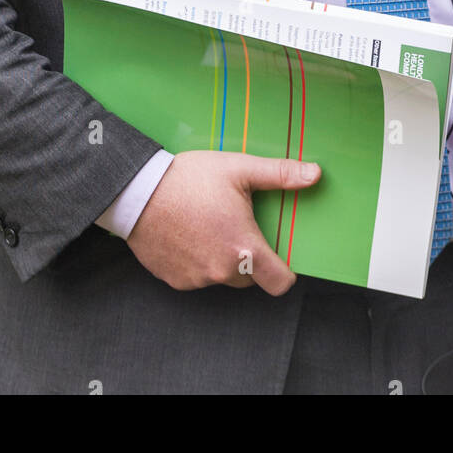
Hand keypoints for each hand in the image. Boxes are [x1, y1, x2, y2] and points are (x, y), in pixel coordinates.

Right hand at [120, 149, 321, 295]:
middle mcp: (222, 271)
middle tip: (237, 226)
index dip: (284, 272)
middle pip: (251, 278)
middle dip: (250, 257)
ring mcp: (196, 279)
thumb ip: (280, 174)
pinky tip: (188, 234)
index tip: (280, 257)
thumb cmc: (189, 179)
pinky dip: (197, 261)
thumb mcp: (238, 169)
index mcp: (244, 248)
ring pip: (222, 277)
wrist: (137, 191)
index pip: (280, 283)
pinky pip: (196, 276)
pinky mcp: (174, 280)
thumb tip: (315, 174)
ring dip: (222, 259)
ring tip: (209, 224)